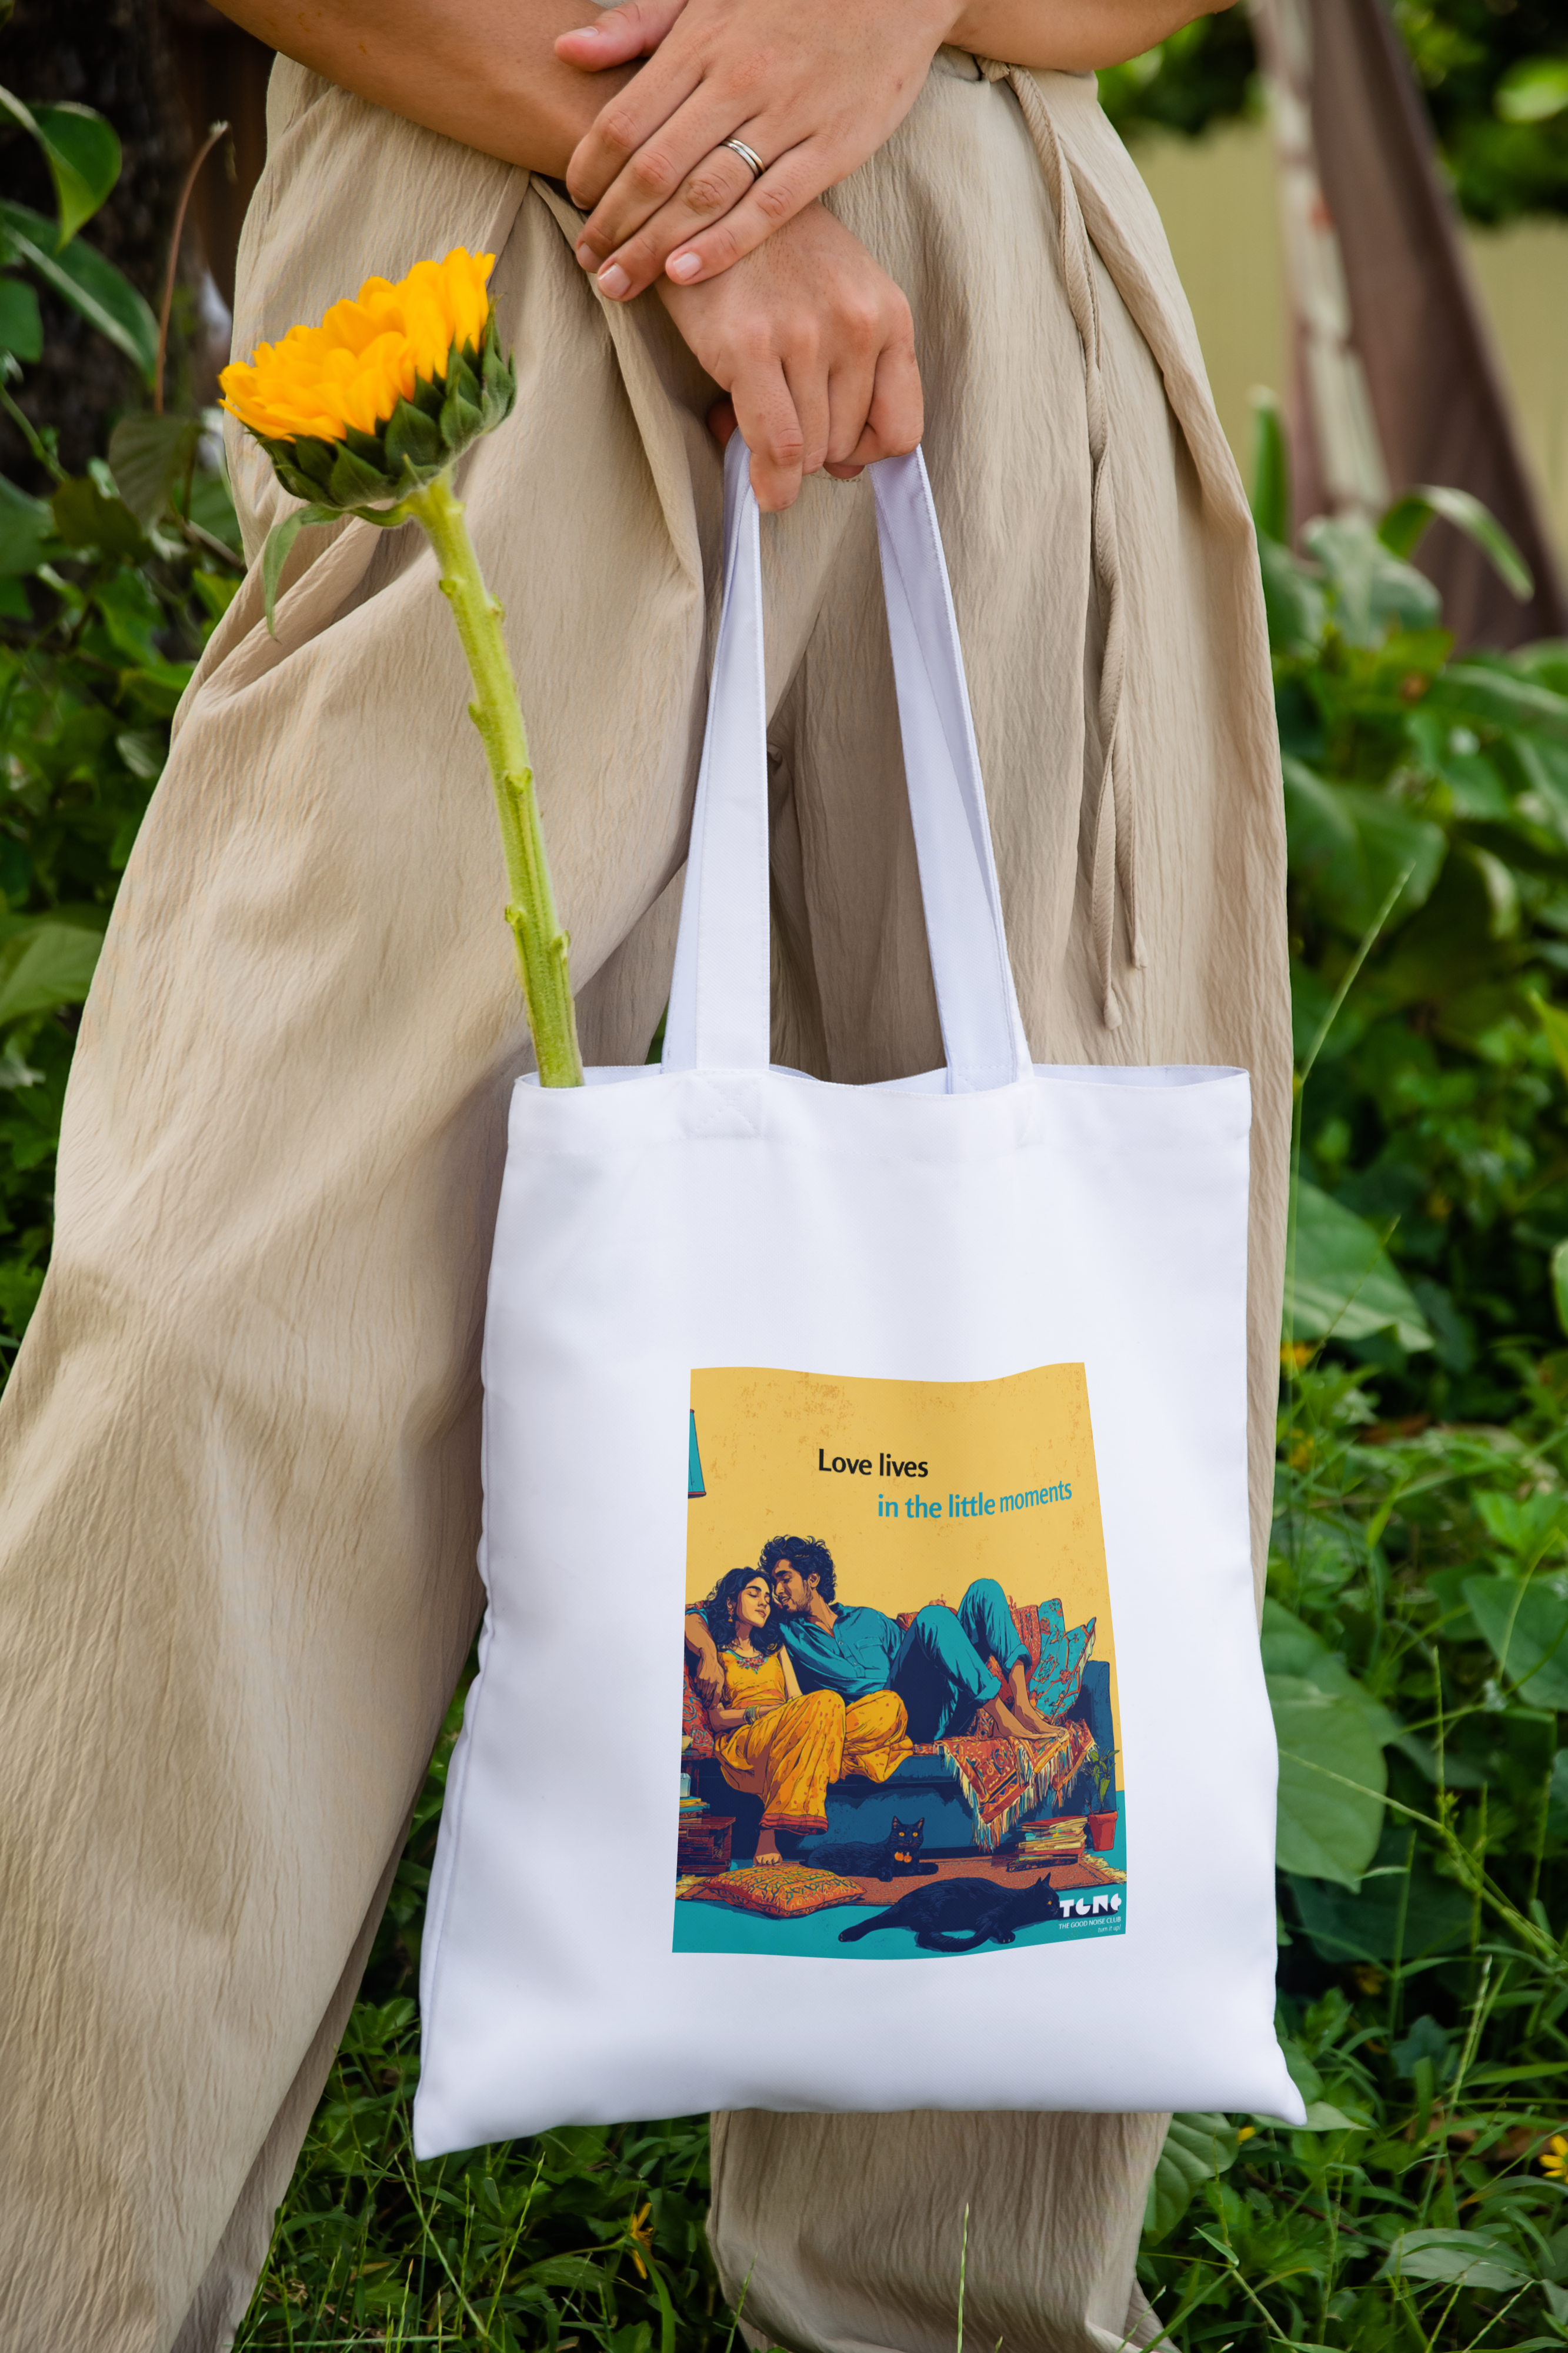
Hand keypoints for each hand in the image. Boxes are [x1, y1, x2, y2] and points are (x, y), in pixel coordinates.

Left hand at [556, 0, 957, 301]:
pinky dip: (724, 244)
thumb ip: (638, 25)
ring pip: (704, 194)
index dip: (590, 169)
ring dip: (654, 246)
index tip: (575, 201)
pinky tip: (685, 275)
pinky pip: (769, 207)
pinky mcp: (833, 147)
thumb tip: (566, 51)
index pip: (625, 119)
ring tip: (620, 283)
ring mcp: (788, 116)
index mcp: (701, 42)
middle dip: (613, 223)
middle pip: (655, 168)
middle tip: (588, 261)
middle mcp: (738, 80)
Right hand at [655, 200, 920, 510]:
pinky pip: (778, 446)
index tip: (836, 444)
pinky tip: (760, 481)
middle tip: (776, 419)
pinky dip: (770, 480)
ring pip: (812, 453)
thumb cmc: (773, 257)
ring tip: (752, 415)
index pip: (903, 429)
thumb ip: (855, 374)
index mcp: (887, 313)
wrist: (708, 198)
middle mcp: (855, 324)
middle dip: (813, 449)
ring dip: (782, 457)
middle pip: (849, 446)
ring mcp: (805, 334)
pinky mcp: (750, 344)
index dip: (867, 452)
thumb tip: (846, 469)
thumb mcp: (838, 299)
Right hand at [692, 1652, 725, 1706]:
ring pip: (703, 1691)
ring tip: (704, 1696)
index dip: (714, 1702)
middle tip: (707, 1703)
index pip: (717, 1694)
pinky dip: (700, 1688)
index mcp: (720, 1680)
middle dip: (708, 1700)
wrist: (709, 1659)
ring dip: (704, 1694)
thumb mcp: (721, 1675)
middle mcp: (713, 1680)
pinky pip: (699, 1686)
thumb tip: (717, 1695)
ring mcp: (706, 1679)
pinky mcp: (700, 1677)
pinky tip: (701, 1687)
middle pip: (710, 1694)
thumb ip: (719, 1685)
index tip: (712, 1706)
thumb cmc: (716, 1668)